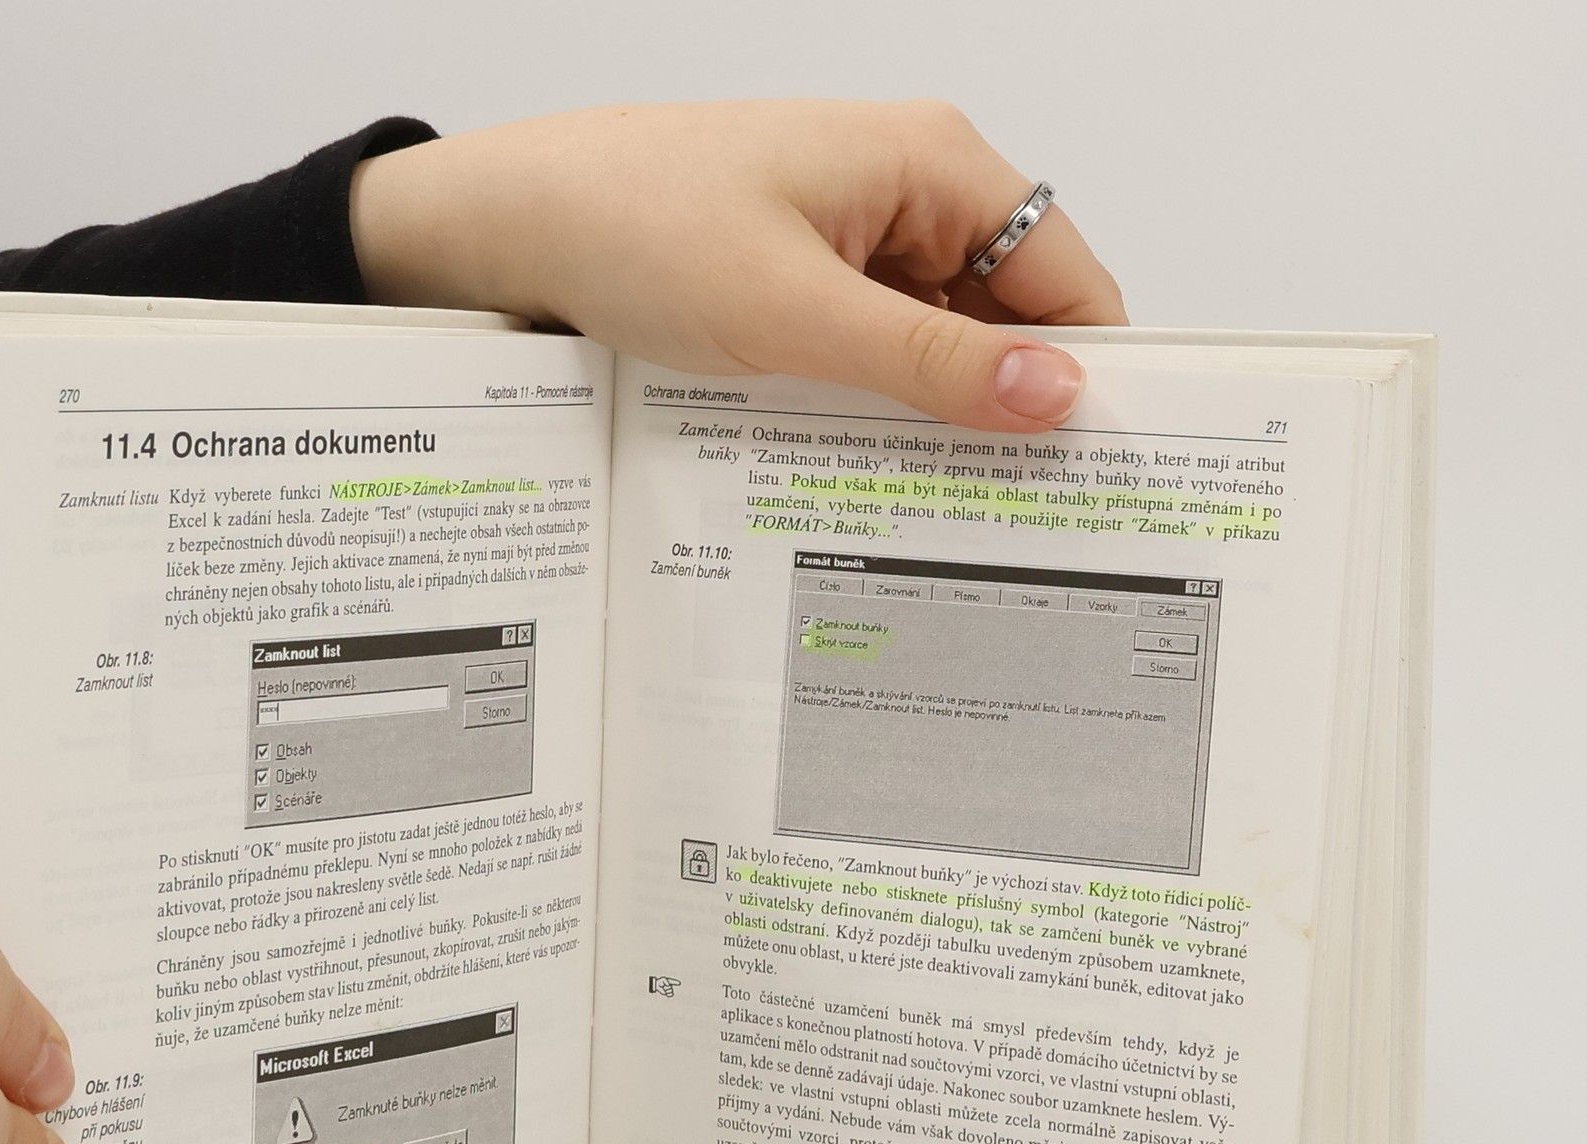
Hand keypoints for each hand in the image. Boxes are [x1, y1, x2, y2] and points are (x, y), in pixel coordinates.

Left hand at [352, 100, 1124, 432]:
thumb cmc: (637, 228)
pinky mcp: (810, 273)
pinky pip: (878, 345)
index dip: (1087, 373)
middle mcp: (910, 189)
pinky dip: (880, 400)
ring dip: (937, 411)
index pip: (1066, 277)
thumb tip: (1054, 395)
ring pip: (940, 340)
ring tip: (934, 500)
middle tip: (1008, 515)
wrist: (515, 226)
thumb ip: (929, 362)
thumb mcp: (796, 312)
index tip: (1091, 473)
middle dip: (1008, 404)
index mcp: (933, 165)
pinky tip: (866, 458)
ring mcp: (857, 233)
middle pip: (1009, 315)